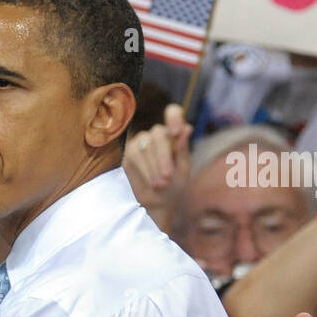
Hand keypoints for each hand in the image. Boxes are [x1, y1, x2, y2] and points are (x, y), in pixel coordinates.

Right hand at [123, 103, 191, 230]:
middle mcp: (156, 135)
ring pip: (144, 146)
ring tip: (160, 183)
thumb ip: (182, 149)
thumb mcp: (183, 169)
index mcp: (174, 134)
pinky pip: (134, 156)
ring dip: (153, 166)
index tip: (176, 132)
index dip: (173, 118)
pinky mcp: (128, 154)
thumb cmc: (174, 186)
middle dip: (163, 156)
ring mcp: (140, 143)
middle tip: (167, 177)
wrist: (158, 204)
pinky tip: (150, 181)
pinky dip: (143, 170)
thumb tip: (187, 127)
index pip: (173, 113)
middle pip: (158, 134)